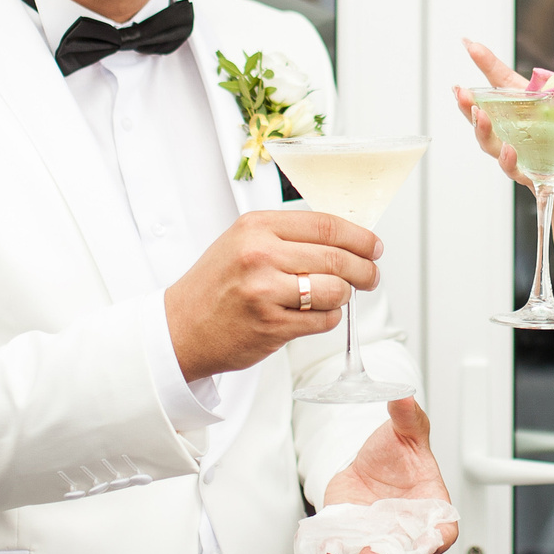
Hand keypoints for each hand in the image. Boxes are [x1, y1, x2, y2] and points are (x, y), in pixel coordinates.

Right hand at [165, 209, 382, 381]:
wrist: (180, 328)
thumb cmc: (216, 285)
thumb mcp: (242, 243)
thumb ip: (288, 236)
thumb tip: (345, 238)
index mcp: (256, 227)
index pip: (326, 225)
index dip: (360, 237)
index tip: (374, 247)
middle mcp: (260, 254)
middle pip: (337, 257)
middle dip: (364, 269)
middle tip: (370, 276)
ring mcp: (265, 291)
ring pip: (335, 290)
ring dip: (344, 296)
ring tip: (335, 296)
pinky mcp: (272, 325)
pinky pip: (323, 320)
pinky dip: (328, 318)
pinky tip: (314, 315)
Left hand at [321, 397, 459, 553]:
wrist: (367, 460)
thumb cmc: (397, 452)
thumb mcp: (406, 430)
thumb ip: (406, 415)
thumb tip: (403, 395)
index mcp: (430, 505)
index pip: (443, 530)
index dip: (438, 539)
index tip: (431, 541)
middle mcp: (405, 526)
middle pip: (405, 551)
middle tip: (374, 553)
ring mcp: (378, 533)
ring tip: (347, 550)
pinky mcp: (352, 533)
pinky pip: (346, 546)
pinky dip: (335, 549)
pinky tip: (326, 545)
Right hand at [452, 38, 553, 242]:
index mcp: (539, 113)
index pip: (508, 85)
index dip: (487, 65)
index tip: (469, 43)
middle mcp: (524, 133)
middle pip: (488, 113)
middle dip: (469, 101)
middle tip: (459, 89)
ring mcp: (523, 155)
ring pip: (491, 142)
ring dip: (482, 129)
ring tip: (477, 115)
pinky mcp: (531, 177)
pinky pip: (514, 167)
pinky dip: (509, 159)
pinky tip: (509, 149)